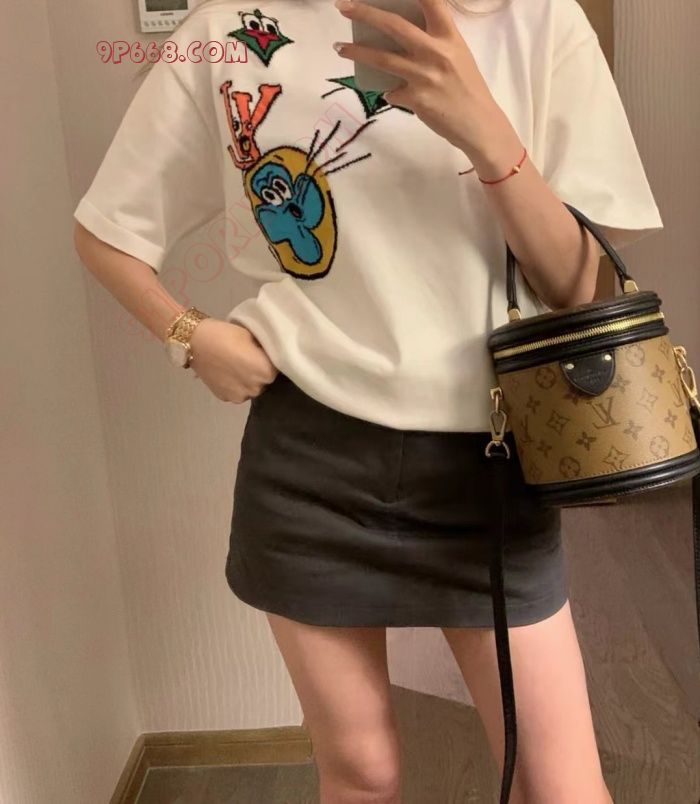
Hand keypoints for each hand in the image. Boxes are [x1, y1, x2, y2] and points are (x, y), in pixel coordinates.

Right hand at [187, 318, 278, 402]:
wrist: (194, 342)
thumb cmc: (225, 334)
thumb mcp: (251, 335)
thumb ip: (263, 349)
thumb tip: (269, 353)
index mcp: (265, 371)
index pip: (276, 369)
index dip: (269, 360)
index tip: (262, 352)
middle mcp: (255, 388)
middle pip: (264, 381)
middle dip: (259, 371)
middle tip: (248, 358)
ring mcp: (239, 396)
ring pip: (251, 389)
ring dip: (248, 380)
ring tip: (236, 366)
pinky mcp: (225, 398)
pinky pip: (237, 392)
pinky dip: (235, 385)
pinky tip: (227, 373)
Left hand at [333, 0, 519, 162]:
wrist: (478, 123)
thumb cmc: (467, 87)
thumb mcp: (457, 54)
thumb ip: (434, 41)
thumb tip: (402, 34)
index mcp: (449, 36)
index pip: (431, 0)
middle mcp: (435, 52)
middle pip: (393, 25)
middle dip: (364, 12)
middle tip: (342, 5)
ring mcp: (424, 76)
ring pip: (382, 58)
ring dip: (356, 51)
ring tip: (339, 47)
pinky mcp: (416, 99)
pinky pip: (391, 92)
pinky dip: (389, 92)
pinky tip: (391, 94)